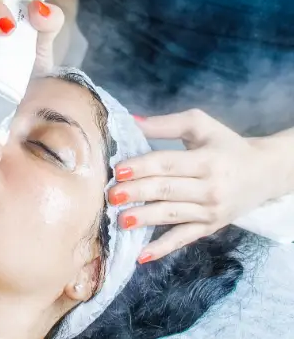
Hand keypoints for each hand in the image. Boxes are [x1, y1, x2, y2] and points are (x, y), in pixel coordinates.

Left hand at [108, 109, 284, 262]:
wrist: (264, 172)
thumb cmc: (225, 145)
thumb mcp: (201, 126)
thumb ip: (166, 124)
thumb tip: (130, 121)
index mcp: (206, 160)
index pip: (168, 165)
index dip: (142, 167)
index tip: (118, 171)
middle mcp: (210, 188)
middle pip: (166, 190)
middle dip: (137, 193)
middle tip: (112, 196)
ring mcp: (210, 211)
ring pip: (171, 215)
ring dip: (144, 219)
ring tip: (120, 220)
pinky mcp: (209, 227)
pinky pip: (183, 238)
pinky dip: (163, 248)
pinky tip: (141, 255)